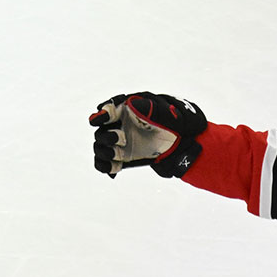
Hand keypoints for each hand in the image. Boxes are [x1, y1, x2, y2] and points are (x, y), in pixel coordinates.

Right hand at [89, 92, 206, 177]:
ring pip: (100, 148)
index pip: (107, 111)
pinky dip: (106, 167)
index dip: (101, 115)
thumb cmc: (169, 120)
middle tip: (122, 138)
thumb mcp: (164, 111)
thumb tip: (132, 105)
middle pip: (100, 132)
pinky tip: (114, 171)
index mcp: (124, 111)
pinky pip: (105, 163)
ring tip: (118, 156)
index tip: (99, 120)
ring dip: (104, 153)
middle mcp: (117, 127)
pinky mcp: (120, 157)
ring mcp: (117, 143)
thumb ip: (149, 107)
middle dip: (106, 137)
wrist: (177, 139)